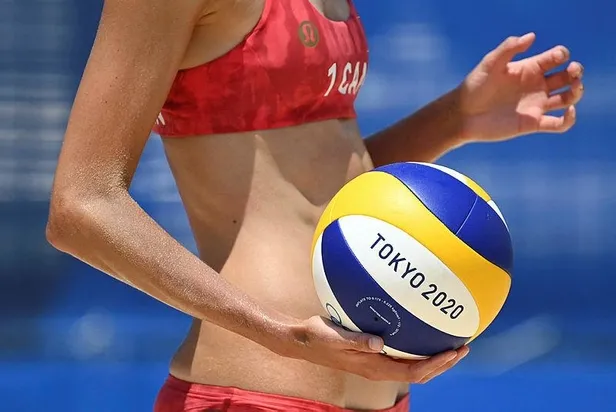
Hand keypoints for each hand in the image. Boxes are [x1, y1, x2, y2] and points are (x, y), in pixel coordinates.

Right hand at [275, 315, 468, 382]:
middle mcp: (379, 368)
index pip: (413, 372)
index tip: (454, 352)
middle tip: (463, 347)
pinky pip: (403, 356)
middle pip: (420, 374)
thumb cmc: (316, 337)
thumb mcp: (333, 336)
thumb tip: (379, 342)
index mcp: (373, 368)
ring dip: (435, 359)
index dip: (436, 365)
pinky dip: (419, 349)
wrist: (302, 341)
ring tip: (451, 344)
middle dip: (444, 363)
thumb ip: (356, 340)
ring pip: (414, 367)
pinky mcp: (372, 355)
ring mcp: (376, 363)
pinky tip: (422, 334)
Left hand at [458, 32, 583, 142]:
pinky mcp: (533, 124)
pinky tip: (568, 112)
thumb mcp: (490, 63)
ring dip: (577, 92)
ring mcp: (535, 105)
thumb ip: (509, 48)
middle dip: (576, 71)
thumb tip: (532, 36)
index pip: (555, 58)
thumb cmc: (474, 87)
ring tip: (574, 89)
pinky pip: (558, 124)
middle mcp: (535, 86)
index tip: (556, 58)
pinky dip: (569, 120)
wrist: (463, 115)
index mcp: (528, 68)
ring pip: (567, 98)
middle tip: (572, 72)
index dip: (562, 55)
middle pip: (566, 76)